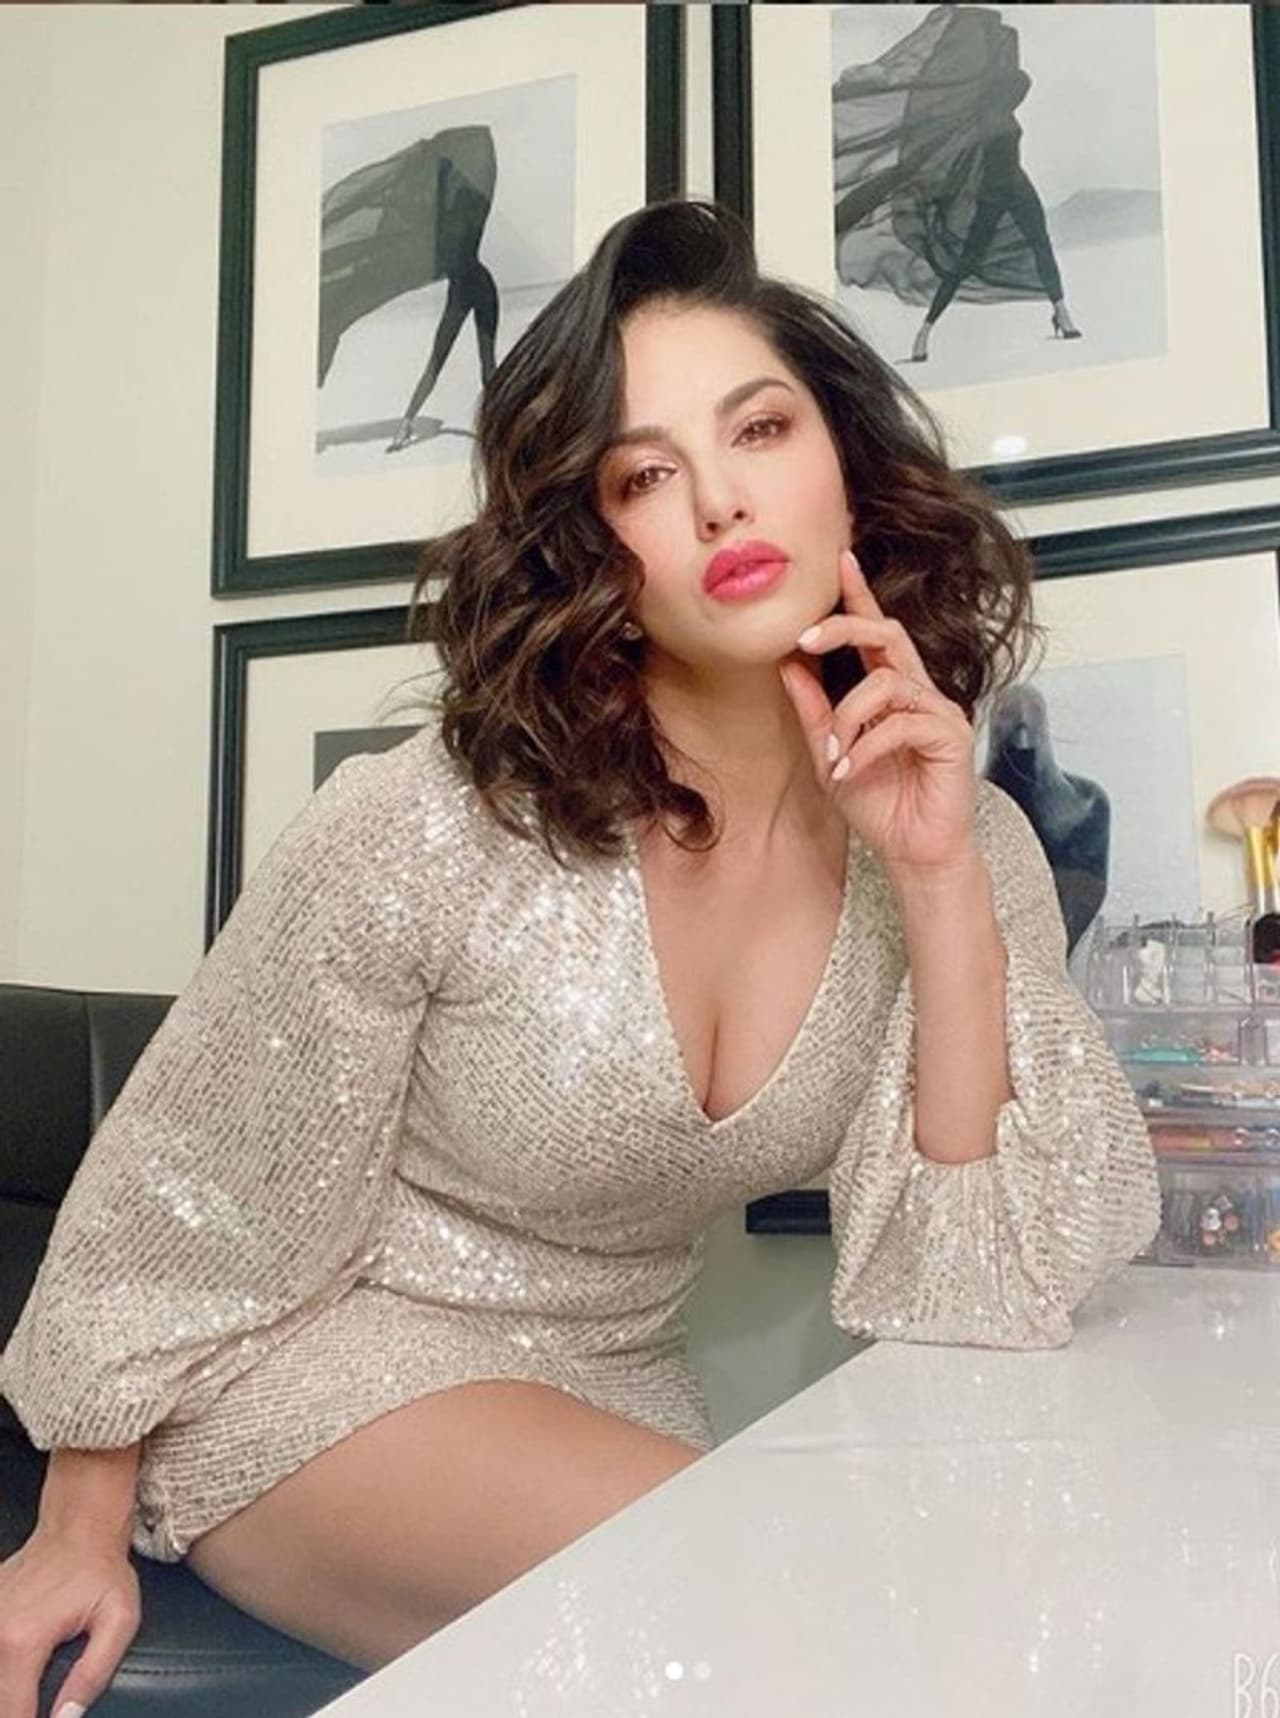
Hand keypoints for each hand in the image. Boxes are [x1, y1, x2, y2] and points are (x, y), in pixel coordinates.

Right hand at [0, 1524, 139, 1717]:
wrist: (80, 1524)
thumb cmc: (102, 1568)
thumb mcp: (119, 1620)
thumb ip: (93, 1675)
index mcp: (22, 1640)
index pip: (13, 1714)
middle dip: (17, 1711)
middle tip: (41, 1706)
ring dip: (9, 1691)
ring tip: (31, 1691)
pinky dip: (4, 1672)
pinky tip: (21, 1670)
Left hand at [778, 546, 979, 878]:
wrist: (914, 854)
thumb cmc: (880, 805)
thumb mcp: (830, 754)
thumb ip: (813, 710)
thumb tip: (787, 665)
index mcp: (892, 691)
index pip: (876, 632)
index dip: (858, 596)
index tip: (840, 559)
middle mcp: (919, 692)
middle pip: (887, 635)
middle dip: (843, 628)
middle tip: (803, 637)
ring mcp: (940, 711)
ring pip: (885, 682)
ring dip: (847, 717)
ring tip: (834, 756)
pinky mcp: (952, 736)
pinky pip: (900, 722)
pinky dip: (866, 746)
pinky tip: (849, 771)